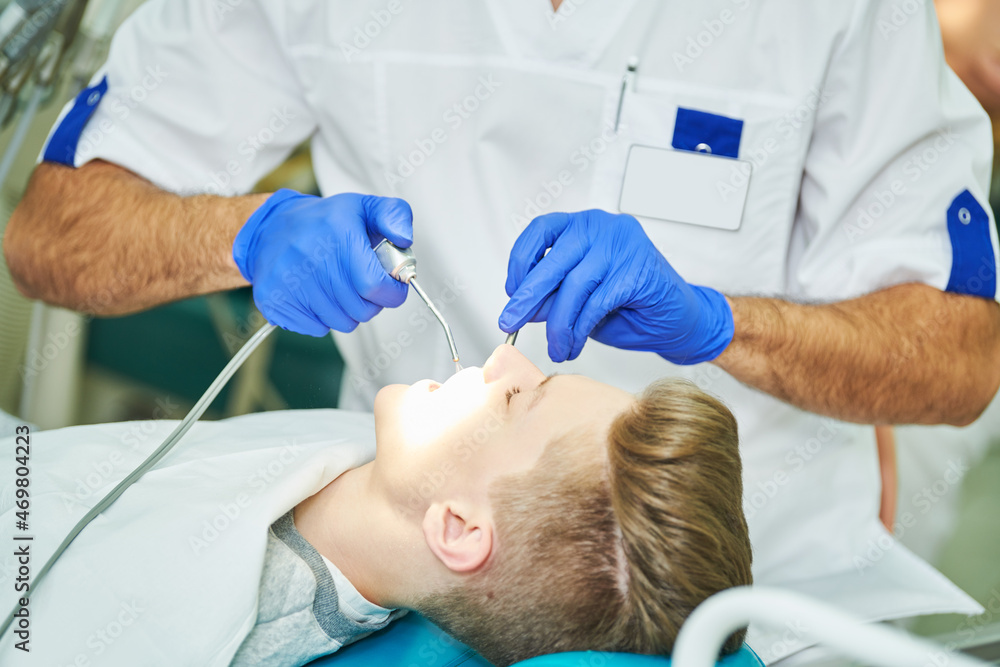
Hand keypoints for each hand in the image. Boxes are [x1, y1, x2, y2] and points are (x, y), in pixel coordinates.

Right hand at [233, 189, 411, 335]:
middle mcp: (310, 257)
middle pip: (361, 310)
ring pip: (341, 322)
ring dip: (347, 311)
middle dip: (371, 302)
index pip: (375, 285)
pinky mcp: (273, 299)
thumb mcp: (364, 208)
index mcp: (338, 233)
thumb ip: (395, 216)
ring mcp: (289, 281)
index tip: (392, 287)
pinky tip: (317, 294)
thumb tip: (404, 239)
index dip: (392, 293)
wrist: (270, 229)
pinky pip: (317, 328)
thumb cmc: (324, 223)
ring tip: (338, 286)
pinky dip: (323, 318)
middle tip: (362, 284)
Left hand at [499, 210, 733, 363]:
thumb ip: (552, 295)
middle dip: (529, 296)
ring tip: (555, 346)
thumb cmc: (629, 305)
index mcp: (584, 225)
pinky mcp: (637, 270)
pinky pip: (596, 302)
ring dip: (559, 323)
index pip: (541, 231)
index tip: (513, 290)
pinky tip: (574, 343)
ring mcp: (622, 245)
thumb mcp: (579, 298)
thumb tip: (522, 305)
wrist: (677, 319)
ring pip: (575, 286)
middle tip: (511, 322)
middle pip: (554, 261)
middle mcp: (602, 227)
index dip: (521, 261)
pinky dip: (580, 328)